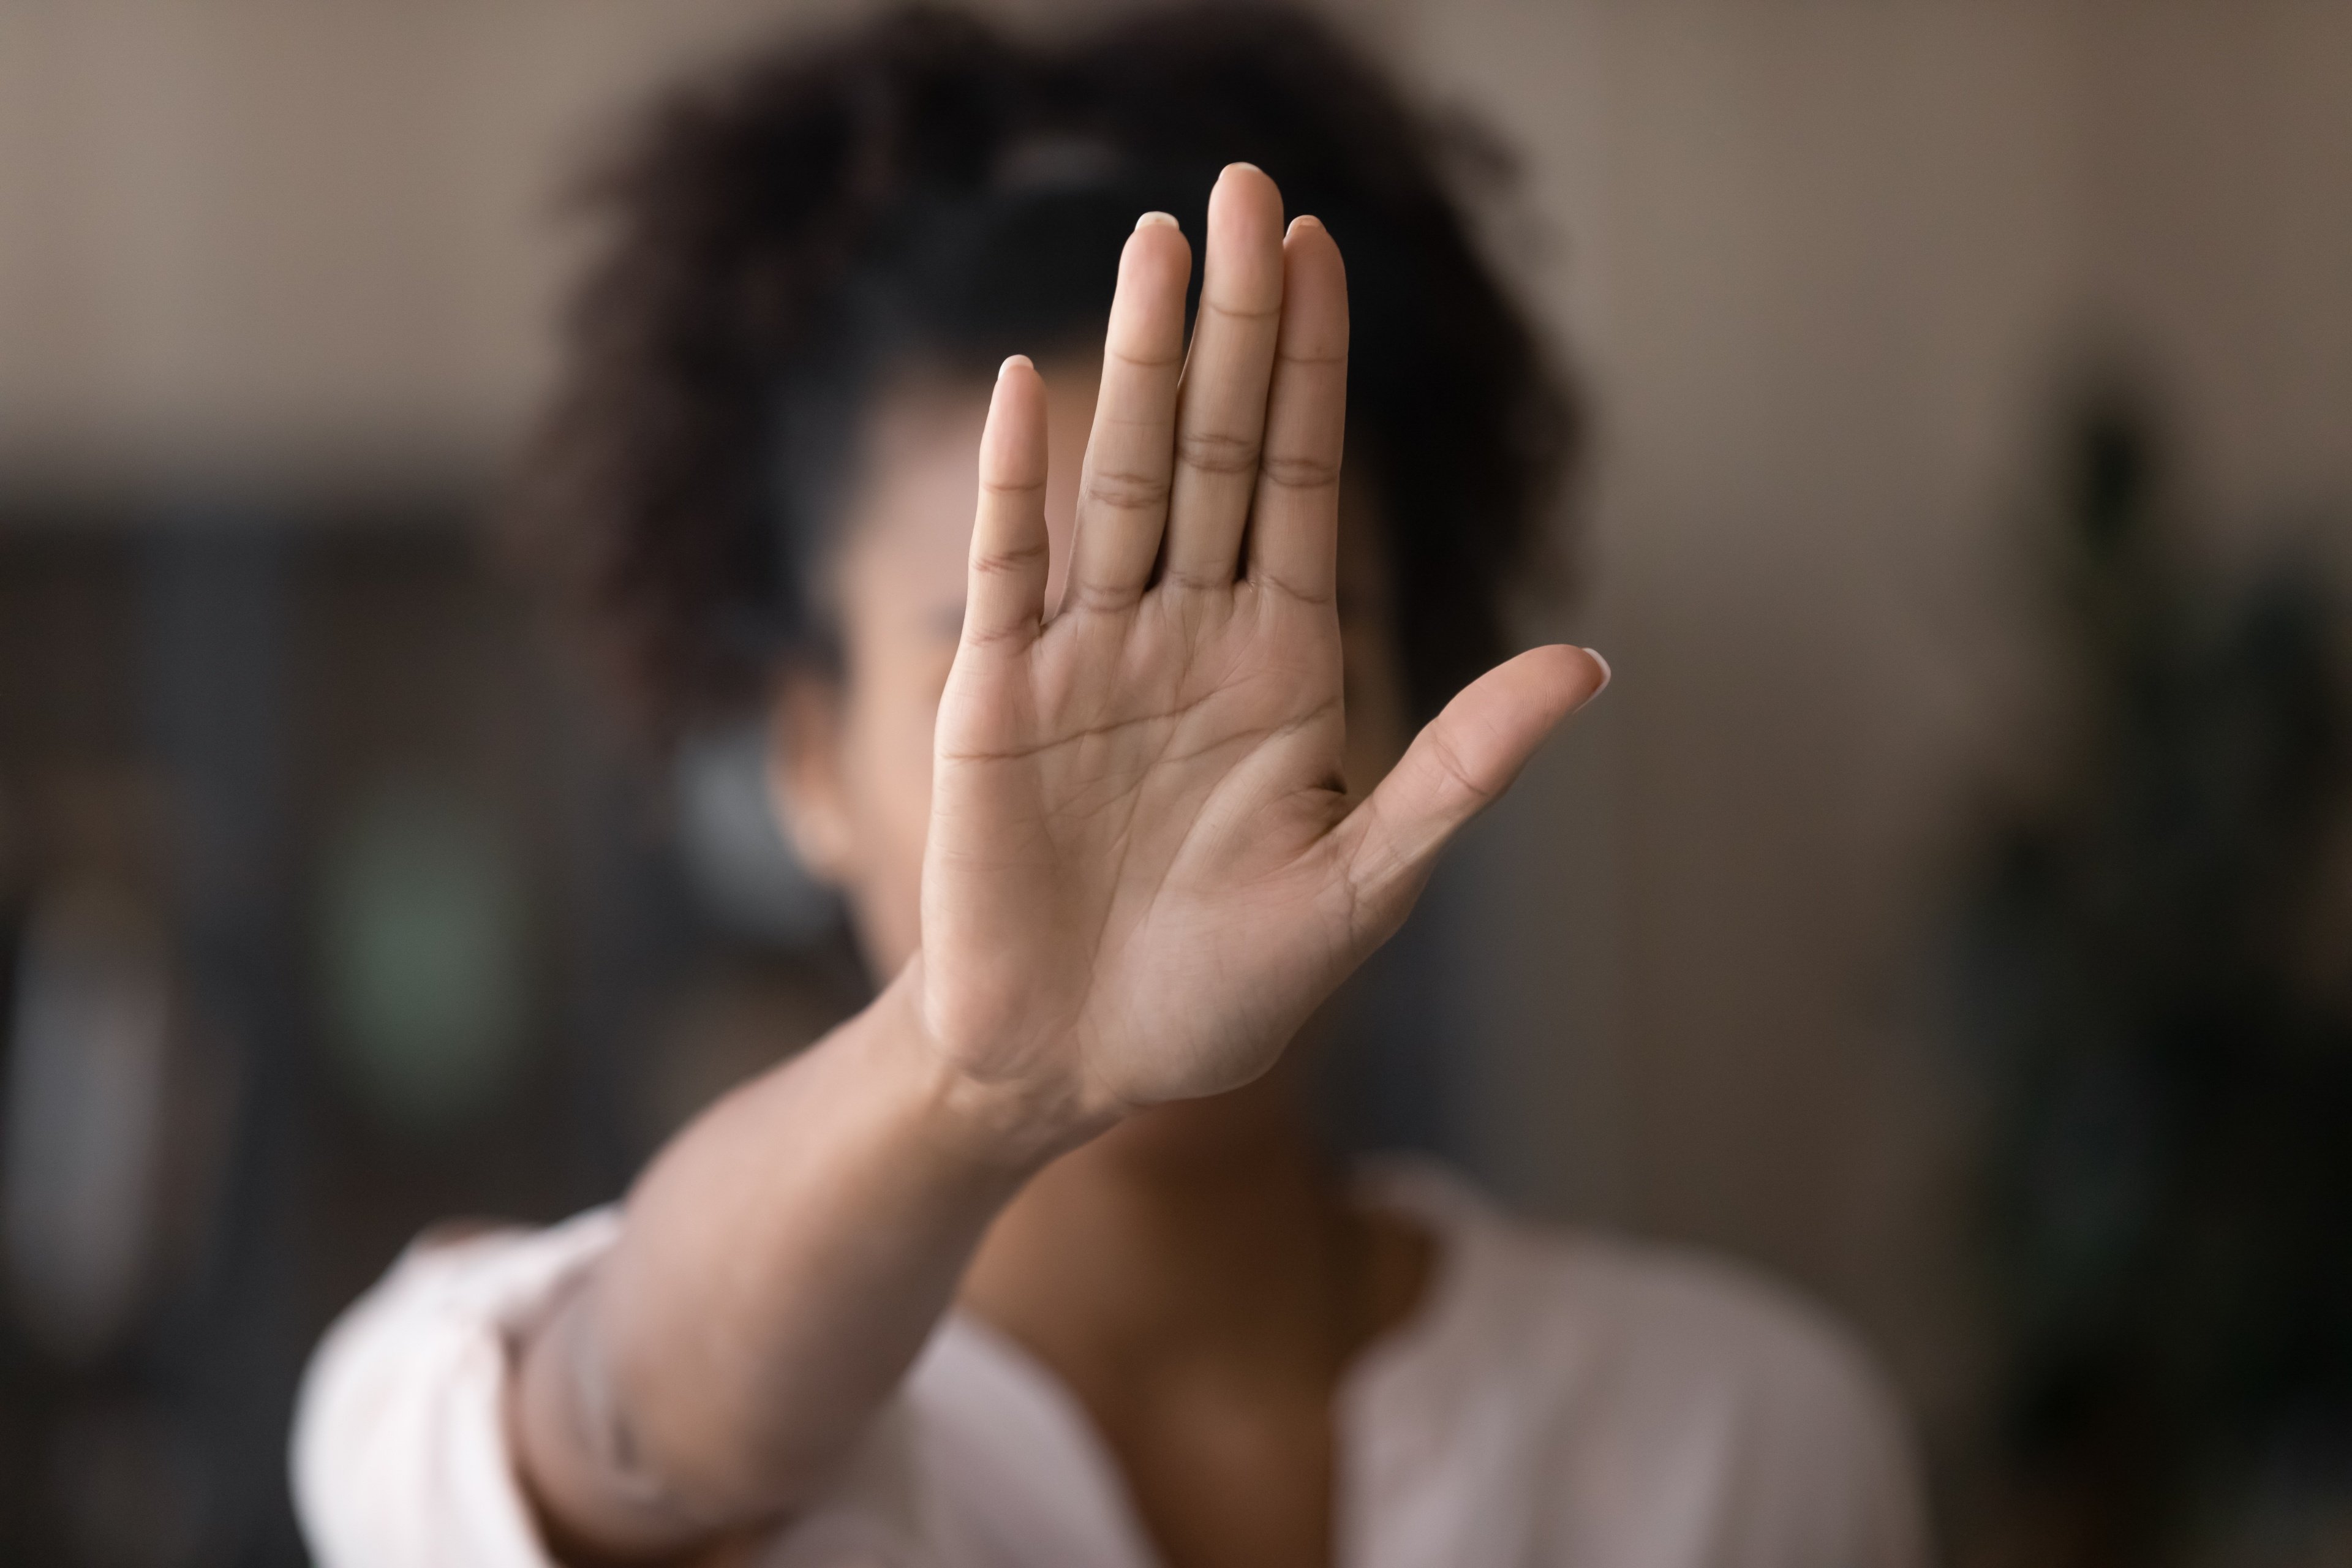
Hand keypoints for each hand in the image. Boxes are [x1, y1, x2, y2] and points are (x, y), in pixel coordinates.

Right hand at [914, 164, 1605, 1138]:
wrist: (1072, 1067)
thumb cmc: (1220, 995)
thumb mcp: (1364, 888)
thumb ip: (1458, 769)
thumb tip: (1588, 663)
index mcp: (1284, 666)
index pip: (1303, 483)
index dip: (1313, 367)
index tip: (1318, 251)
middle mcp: (1188, 637)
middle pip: (1219, 449)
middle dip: (1236, 323)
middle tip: (1246, 186)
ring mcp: (1089, 659)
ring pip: (1121, 482)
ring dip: (1137, 366)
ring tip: (1157, 243)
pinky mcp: (995, 700)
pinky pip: (1007, 570)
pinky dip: (1014, 484)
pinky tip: (1026, 386)